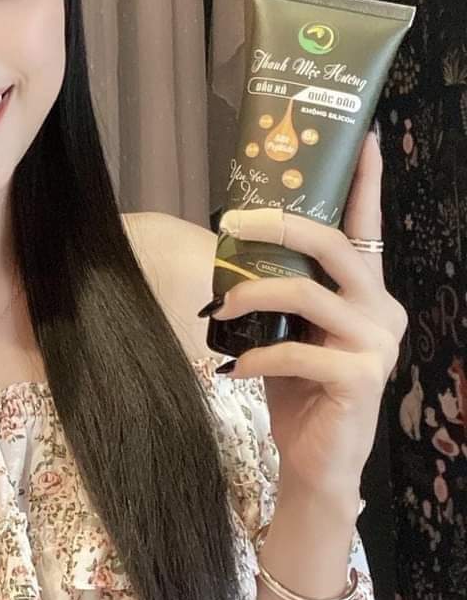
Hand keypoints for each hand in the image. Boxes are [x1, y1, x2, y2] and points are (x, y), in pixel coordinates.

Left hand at [207, 131, 407, 500]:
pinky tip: (236, 369)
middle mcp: (382, 310)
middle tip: (230, 222)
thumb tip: (236, 244)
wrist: (317, 462)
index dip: (365, 182)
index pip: (366, 228)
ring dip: (253, 294)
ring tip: (218, 309)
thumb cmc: (298, 390)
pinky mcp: (360, 379)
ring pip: (308, 295)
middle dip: (277, 225)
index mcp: (367, 292)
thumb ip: (283, 291)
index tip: (363, 137)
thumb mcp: (290, 331)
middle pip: (333, 247)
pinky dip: (256, 357)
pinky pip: (295, 352)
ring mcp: (376, 345)